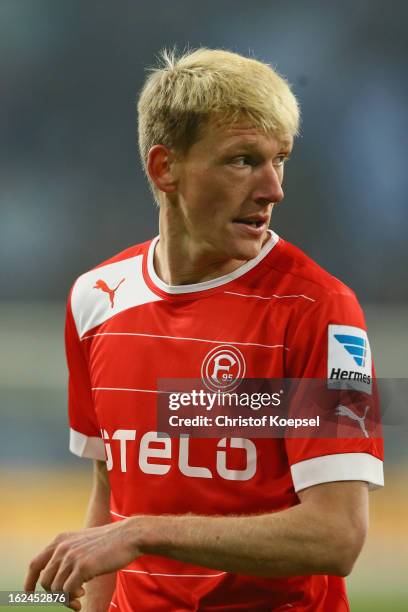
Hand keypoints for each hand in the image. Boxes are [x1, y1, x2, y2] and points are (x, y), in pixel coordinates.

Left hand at [24, 519, 139, 610]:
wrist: (128, 536)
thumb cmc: (109, 543)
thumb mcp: (82, 543)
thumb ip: (68, 555)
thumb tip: (59, 582)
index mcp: (60, 540)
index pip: (35, 564)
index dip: (29, 582)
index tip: (30, 595)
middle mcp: (62, 547)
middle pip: (45, 581)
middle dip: (54, 595)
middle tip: (71, 598)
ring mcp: (71, 557)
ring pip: (55, 589)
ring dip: (65, 599)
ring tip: (80, 596)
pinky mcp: (82, 567)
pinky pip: (67, 592)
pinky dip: (71, 599)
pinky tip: (83, 595)